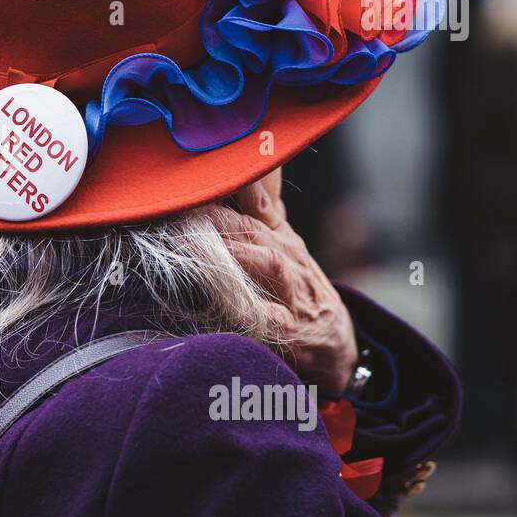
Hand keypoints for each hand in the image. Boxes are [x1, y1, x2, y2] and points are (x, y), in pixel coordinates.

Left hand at [216, 169, 358, 395]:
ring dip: (232, 251)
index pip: (257, 202)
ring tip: (196, 243)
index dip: (231, 186)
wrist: (335, 342)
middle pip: (252, 228)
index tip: (200, 175)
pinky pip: (265, 314)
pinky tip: (220, 299)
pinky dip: (243, 306)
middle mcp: (288, 257)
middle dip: (217, 217)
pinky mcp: (288, 328)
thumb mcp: (286, 246)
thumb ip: (262, 213)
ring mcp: (291, 291)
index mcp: (282, 236)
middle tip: (181, 209)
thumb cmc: (300, 289)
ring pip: (266, 262)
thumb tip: (244, 174)